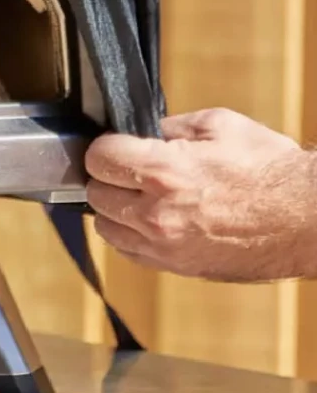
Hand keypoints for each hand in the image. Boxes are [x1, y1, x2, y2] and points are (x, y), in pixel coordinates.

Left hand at [85, 108, 314, 281]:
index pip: (98, 158)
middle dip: (110, 177)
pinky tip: (153, 220)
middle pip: (96, 194)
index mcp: (162, 172)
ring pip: (106, 228)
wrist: (309, 219)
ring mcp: (165, 246)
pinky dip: (132, 235)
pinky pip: (130, 253)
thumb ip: (171, 126)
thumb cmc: (272, 171)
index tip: (118, 146)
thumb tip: (142, 132)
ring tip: (141, 196)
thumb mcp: (220, 125)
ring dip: (116, 209)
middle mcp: (155, 213)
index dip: (106, 147)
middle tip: (131, 169)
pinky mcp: (178, 267)